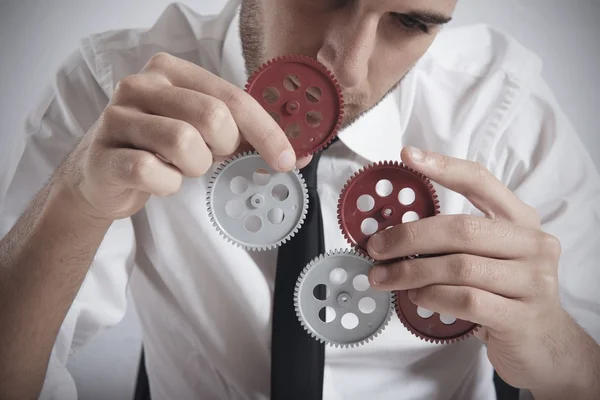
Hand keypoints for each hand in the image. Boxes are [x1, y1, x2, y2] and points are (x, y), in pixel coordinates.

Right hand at [56, 52, 309, 220]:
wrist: (104, 174)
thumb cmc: (161, 149)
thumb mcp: (204, 134)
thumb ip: (246, 137)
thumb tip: (296, 155)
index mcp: (172, 71)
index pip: (233, 97)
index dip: (266, 131)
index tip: (285, 159)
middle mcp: (142, 85)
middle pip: (212, 115)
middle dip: (223, 147)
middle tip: (211, 156)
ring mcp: (118, 117)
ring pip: (183, 142)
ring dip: (193, 167)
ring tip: (180, 167)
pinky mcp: (104, 154)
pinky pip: (151, 171)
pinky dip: (166, 184)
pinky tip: (158, 179)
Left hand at [366, 147, 598, 397]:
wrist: (545, 344)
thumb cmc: (505, 293)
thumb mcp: (490, 256)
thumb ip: (457, 239)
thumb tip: (395, 232)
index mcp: (521, 220)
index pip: (480, 181)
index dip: (443, 166)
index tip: (407, 156)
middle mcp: (532, 243)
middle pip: (461, 228)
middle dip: (409, 237)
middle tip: (376, 248)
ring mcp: (532, 281)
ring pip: (459, 267)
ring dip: (411, 272)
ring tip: (386, 278)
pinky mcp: (522, 316)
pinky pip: (466, 299)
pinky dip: (432, 297)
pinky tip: (416, 298)